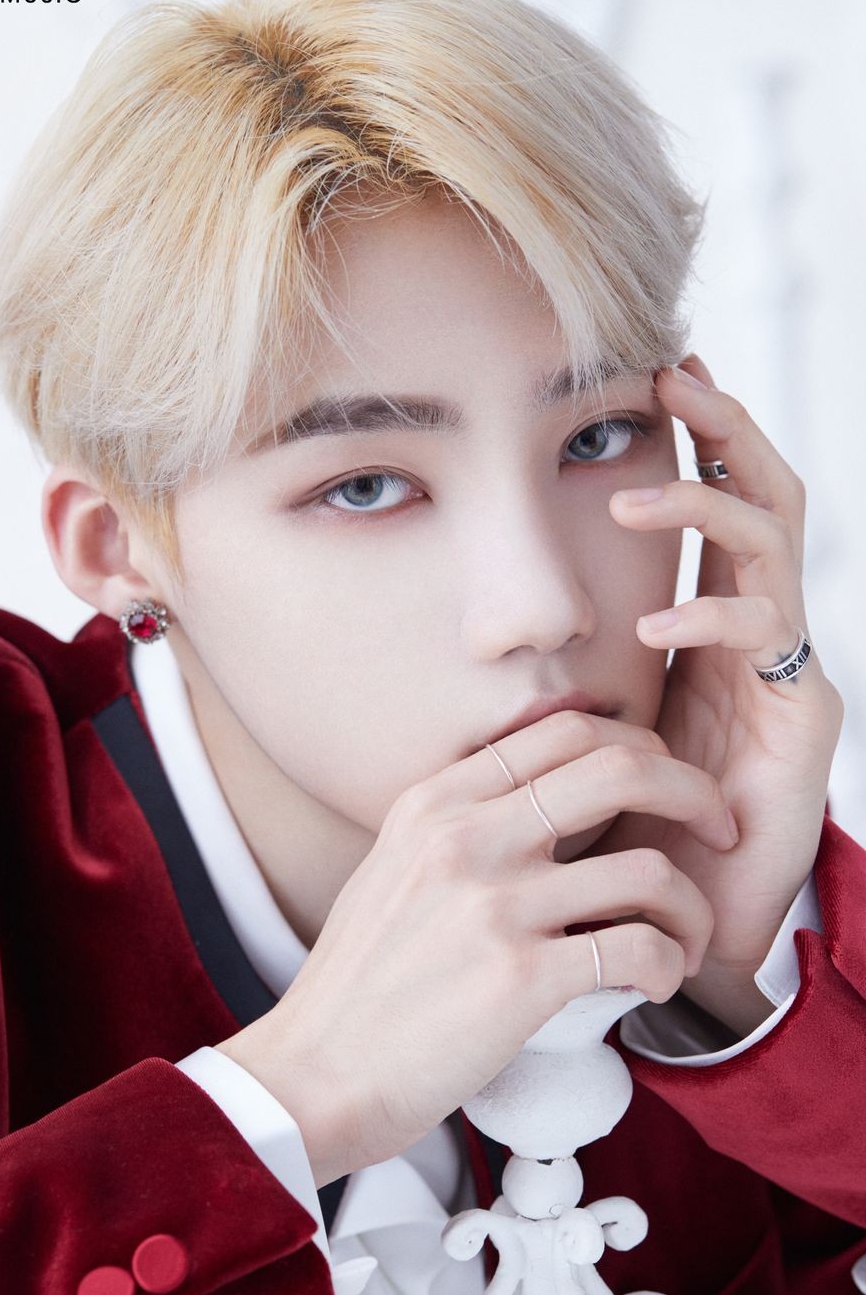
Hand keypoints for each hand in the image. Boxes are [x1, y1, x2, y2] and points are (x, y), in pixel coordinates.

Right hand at [218, 711, 736, 1186]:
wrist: (315, 1074)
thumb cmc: (358, 986)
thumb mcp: (392, 869)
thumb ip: (460, 827)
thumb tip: (540, 808)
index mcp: (434, 803)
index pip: (564, 729)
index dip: (637, 746)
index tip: (666, 786)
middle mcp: (465, 837)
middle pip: (621, 767)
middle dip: (695, 792)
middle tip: (719, 830)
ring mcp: (494, 904)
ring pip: (648, 868)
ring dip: (692, 908)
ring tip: (685, 942)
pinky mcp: (521, 978)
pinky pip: (638, 950)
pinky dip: (667, 967)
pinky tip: (655, 984)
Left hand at [592, 354, 843, 1034]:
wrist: (688, 921)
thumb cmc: (633, 822)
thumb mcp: (595, 721)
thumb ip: (575, 661)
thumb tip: (490, 613)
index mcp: (711, 623)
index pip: (717, 505)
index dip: (696, 437)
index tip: (650, 373)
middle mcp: (759, 633)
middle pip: (764, 496)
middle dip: (723, 429)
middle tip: (671, 375)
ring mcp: (787, 669)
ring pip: (773, 547)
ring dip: (704, 509)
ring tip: (630, 497)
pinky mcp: (804, 718)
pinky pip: (767, 643)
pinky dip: (710, 619)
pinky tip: (657, 623)